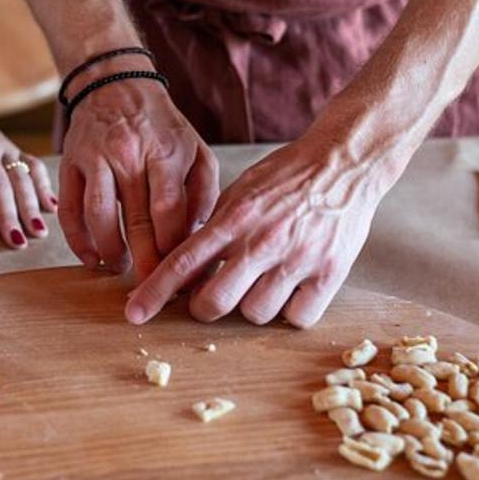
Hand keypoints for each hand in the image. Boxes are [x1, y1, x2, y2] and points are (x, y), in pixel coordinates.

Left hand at [0, 98, 55, 248]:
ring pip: (21, 176)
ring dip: (31, 205)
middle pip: (0, 183)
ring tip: (38, 232)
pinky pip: (34, 166)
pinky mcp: (15, 148)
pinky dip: (44, 186)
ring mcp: (3, 146)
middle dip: (10, 215)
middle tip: (17, 243)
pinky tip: (51, 208)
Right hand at [60, 72, 217, 278]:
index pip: (169, 211)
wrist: (114, 83)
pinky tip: (92, 258)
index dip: (174, 248)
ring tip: (122, 269)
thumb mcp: (196, 149)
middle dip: (145, 261)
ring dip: (111, 251)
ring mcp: (95, 158)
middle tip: (152, 290)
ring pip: (99, 217)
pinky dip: (78, 240)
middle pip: (137, 219)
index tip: (180, 274)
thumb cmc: (161, 126)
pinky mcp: (69, 162)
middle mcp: (129, 154)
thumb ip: (203, 192)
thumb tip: (199, 238)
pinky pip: (70, 210)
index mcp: (166, 151)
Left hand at [123, 136, 387, 326]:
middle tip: (211, 297)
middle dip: (205, 306)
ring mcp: (297, 259)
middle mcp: (262, 242)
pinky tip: (292, 290)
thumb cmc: (288, 176)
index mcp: (234, 218)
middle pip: (214, 302)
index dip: (155, 292)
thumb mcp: (241, 191)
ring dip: (251, 306)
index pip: (182, 263)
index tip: (134, 313)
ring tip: (262, 282)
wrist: (344, 162)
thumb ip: (214, 227)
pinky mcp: (330, 273)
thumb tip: (184, 264)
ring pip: (255, 314)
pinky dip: (291, 311)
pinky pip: (298, 317)